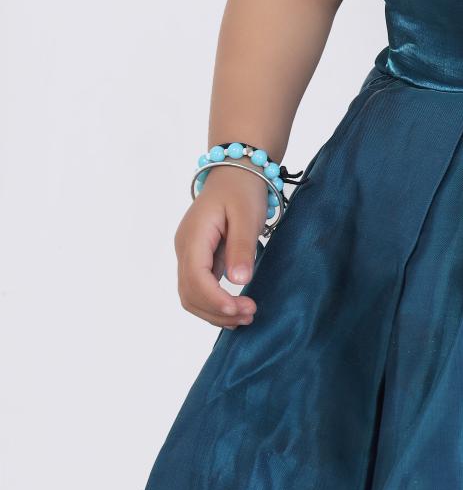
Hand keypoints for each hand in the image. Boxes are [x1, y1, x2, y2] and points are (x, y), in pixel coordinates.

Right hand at [174, 168, 268, 328]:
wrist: (235, 172)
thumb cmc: (242, 190)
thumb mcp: (246, 215)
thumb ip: (241, 247)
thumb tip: (239, 280)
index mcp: (193, 237)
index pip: (195, 278)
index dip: (214, 299)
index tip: (238, 309)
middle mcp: (185, 249)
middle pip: (189, 293)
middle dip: (217, 311)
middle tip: (249, 315)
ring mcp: (189, 255)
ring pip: (191, 296)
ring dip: (215, 312)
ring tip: (246, 316)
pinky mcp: (198, 259)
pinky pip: (200, 289)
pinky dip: (214, 303)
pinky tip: (235, 309)